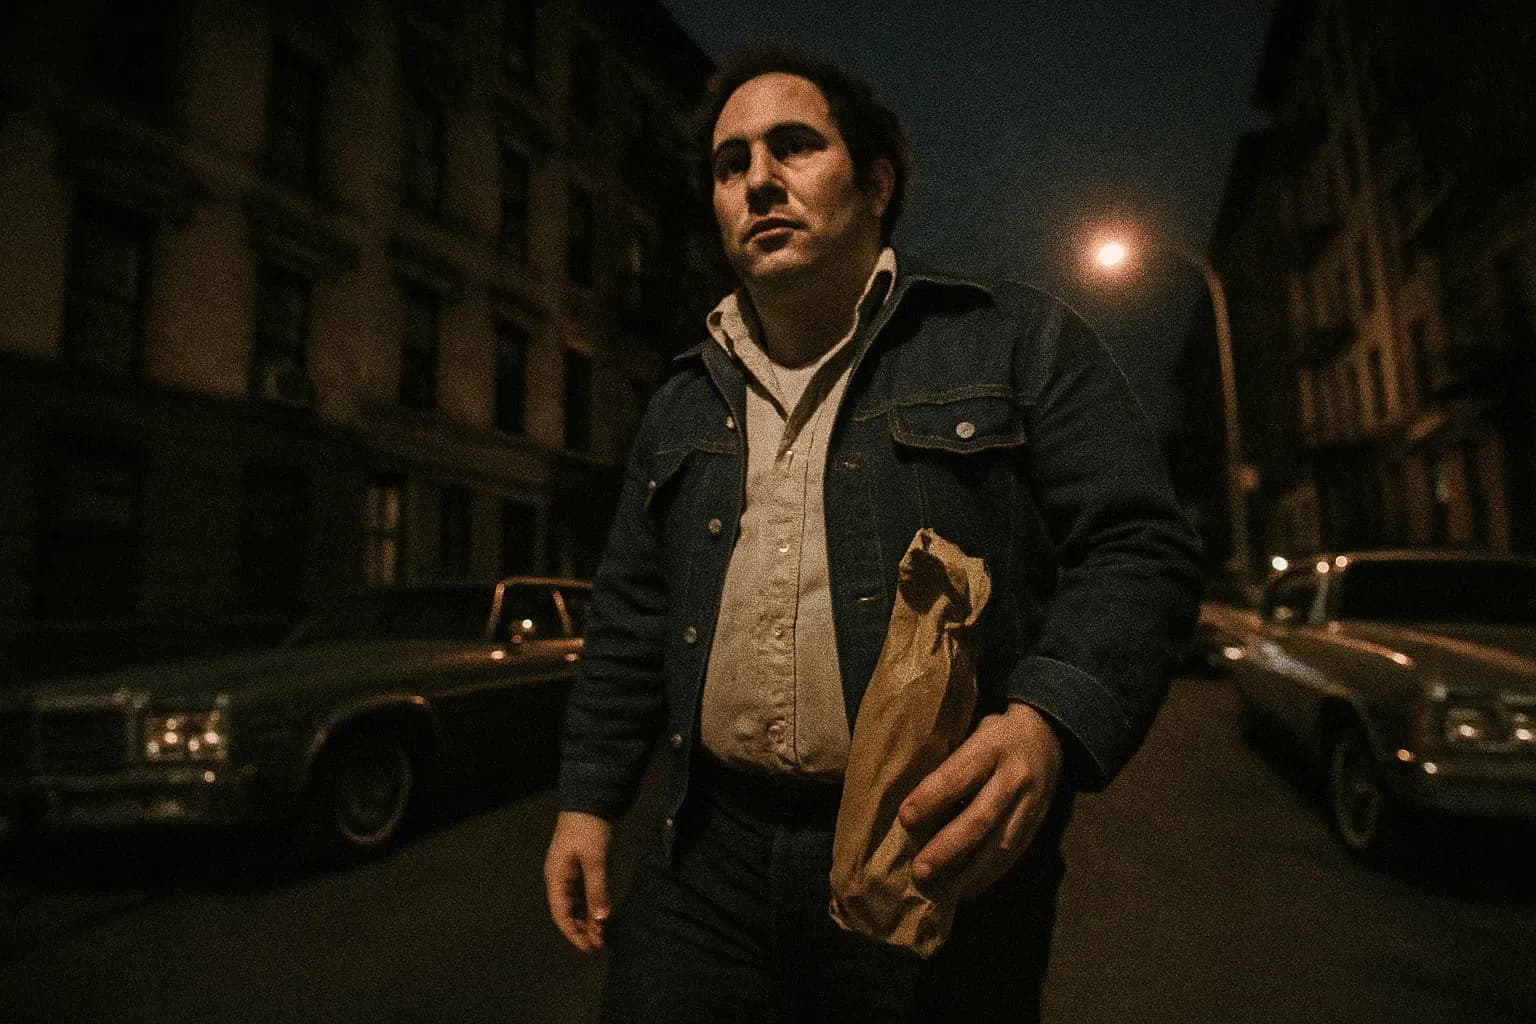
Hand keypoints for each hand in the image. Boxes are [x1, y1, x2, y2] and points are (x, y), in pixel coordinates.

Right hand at [544, 810, 614, 952]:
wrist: (591, 798)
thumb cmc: (589, 828)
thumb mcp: (596, 859)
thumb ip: (598, 889)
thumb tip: (602, 919)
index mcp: (556, 877)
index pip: (561, 914)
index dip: (574, 933)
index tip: (589, 948)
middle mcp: (559, 877)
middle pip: (567, 911)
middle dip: (582, 930)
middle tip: (599, 946)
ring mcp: (569, 871)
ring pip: (576, 903)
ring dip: (588, 919)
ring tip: (602, 935)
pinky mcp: (581, 866)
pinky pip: (584, 892)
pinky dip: (592, 905)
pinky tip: (602, 915)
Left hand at [898, 702, 1063, 898]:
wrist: (1047, 734)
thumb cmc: (995, 734)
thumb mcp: (972, 732)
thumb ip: (950, 763)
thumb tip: (913, 802)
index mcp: (992, 746)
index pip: (958, 776)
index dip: (931, 799)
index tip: (905, 818)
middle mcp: (1014, 777)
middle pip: (980, 818)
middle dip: (948, 848)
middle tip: (920, 870)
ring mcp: (1030, 803)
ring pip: (1000, 844)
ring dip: (968, 873)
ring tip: (941, 892)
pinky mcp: (1038, 824)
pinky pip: (1013, 855)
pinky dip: (988, 876)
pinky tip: (967, 889)